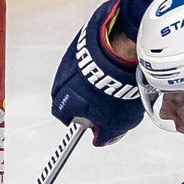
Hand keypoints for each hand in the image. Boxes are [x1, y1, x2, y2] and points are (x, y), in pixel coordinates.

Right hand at [52, 0, 143, 144]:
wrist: (121, 50)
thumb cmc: (115, 87)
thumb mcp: (117, 122)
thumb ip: (107, 135)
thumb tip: (102, 139)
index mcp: (63, 102)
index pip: (66, 119)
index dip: (82, 122)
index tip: (93, 123)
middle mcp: (62, 80)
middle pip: (72, 96)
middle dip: (88, 101)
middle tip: (106, 103)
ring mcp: (71, 60)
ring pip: (81, 77)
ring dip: (94, 81)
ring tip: (114, 83)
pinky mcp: (82, 44)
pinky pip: (89, 59)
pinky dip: (100, 65)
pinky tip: (115, 68)